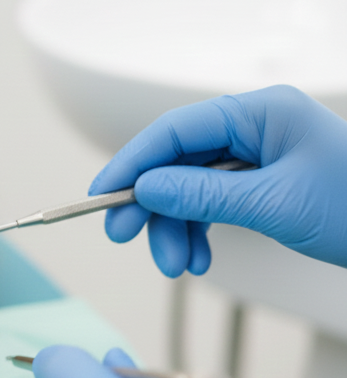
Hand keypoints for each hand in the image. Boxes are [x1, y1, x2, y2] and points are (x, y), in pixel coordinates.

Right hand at [88, 85, 346, 276]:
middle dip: (152, 204)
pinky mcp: (264, 181)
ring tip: (179, 265)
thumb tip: (146, 189)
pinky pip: (213, 201)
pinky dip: (199, 230)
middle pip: (178, 159)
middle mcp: (256, 126)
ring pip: (191, 185)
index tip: (102, 194)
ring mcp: (260, 154)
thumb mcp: (274, 204)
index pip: (175, 129)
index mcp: (262, 112)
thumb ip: (202, 194)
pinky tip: (199, 258)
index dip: (132, 162)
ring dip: (175, 227)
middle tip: (127, 237)